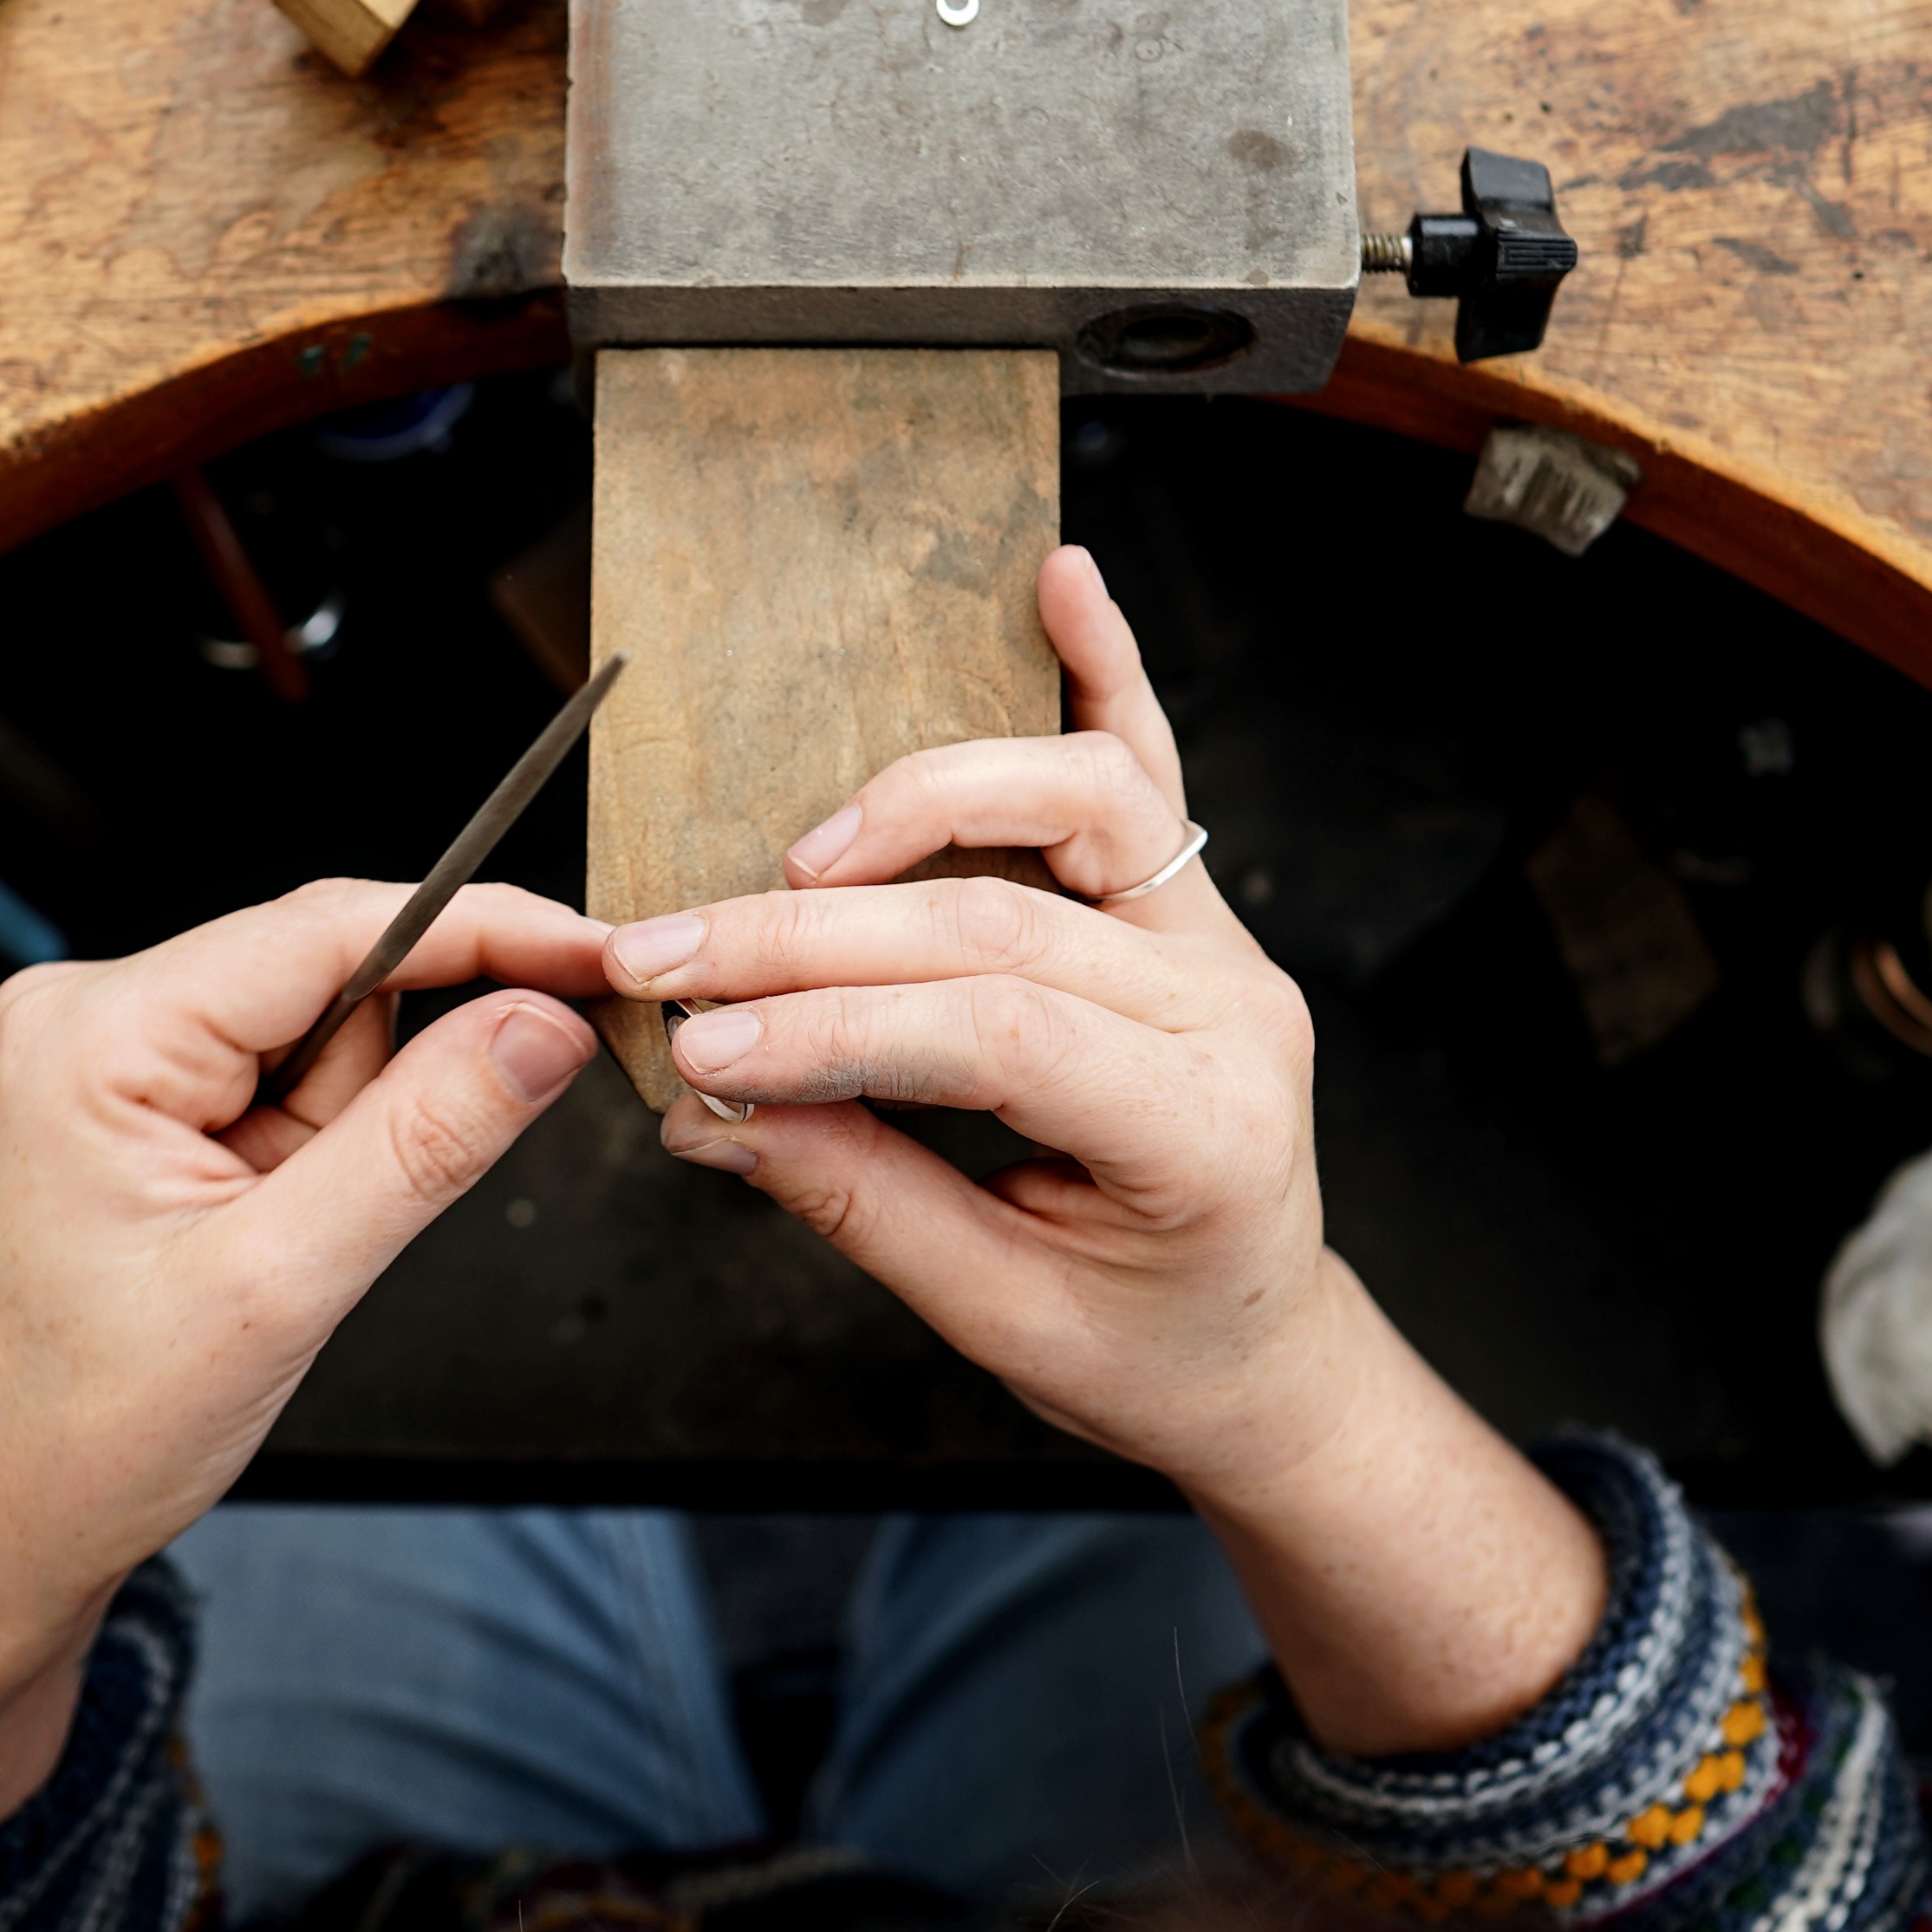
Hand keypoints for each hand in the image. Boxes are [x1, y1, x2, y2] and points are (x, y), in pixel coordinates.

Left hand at [0, 881, 606, 1868]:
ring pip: (315, 1036)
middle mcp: (85, 1014)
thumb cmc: (86, 1436)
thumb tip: (544, 1022)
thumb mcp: (283, 1285)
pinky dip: (308, 1157)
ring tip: (273, 1253)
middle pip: (327, 977)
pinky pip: (277, 1083)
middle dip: (384, 1091)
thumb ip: (426, 1138)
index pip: (331, 926)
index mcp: (95, 1032)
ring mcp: (102, 1057)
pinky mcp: (128, 1104)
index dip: (484, 932)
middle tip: (339, 1219)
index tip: (597, 954)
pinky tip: (259, 1240)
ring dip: (339, 1139)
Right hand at [604, 548, 1600, 1752]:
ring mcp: (1220, 941)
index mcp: (1202, 1127)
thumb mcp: (1002, 1320)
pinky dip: (1103, 664)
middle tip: (670, 959)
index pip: (995, 1035)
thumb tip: (705, 1109)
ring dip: (921, 803)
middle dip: (810, 935)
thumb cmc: (1146, 1349)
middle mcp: (1231, 1008)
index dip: (829, 1025)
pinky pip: (1149, 764)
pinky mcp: (1192, 907)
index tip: (695, 1045)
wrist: (1261, 1350)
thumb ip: (860, 1198)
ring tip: (797, 858)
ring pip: (1077, 799)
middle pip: (1000, 916)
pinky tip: (1061, 581)